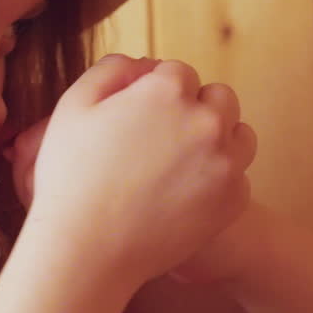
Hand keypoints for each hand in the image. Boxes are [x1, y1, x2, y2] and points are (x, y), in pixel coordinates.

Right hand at [15, 54, 257, 290]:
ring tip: (182, 159)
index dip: (156, 89)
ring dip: (217, 138)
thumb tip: (142, 64)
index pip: (177, 71)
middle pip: (218, 96)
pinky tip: (186, 189)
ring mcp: (224, 162)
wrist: (88, 249)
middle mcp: (205, 121)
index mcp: (167, 91)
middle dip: (196, 107)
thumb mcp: (74, 105)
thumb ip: (110, 69)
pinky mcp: (233, 199)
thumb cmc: (73, 176)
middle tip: (163, 135)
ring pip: (238, 133)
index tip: (139, 113)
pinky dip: (219, 178)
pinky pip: (239, 175)